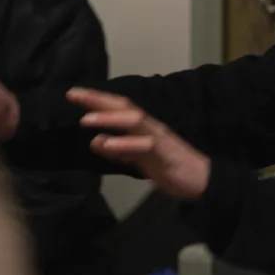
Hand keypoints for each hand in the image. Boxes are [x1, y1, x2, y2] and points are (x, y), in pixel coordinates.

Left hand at [66, 87, 210, 200]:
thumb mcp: (137, 159)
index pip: (118, 108)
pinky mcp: (164, 153)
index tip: (73, 94)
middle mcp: (150, 127)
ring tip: (86, 119)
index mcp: (142, 127)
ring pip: (134, 121)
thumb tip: (95, 141)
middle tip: (74, 94)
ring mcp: (158, 138)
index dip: (96, 99)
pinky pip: (144, 145)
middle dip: (99, 99)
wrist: (201, 180)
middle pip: (124, 106)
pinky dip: (125, 144)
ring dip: (110, 118)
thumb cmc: (169, 167)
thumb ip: (117, 150)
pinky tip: (108, 145)